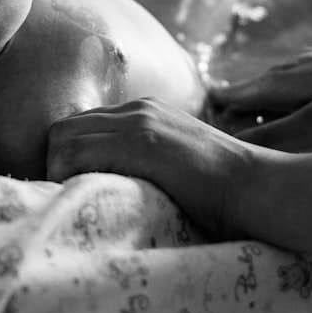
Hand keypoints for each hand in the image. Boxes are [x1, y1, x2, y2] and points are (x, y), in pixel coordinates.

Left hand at [47, 98, 270, 237]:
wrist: (255, 187)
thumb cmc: (224, 191)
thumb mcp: (180, 163)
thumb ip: (150, 163)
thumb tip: (119, 189)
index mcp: (147, 111)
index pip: (83, 126)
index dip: (69, 158)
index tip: (71, 189)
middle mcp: (138, 109)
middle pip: (64, 128)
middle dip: (55, 163)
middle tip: (64, 199)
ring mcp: (138, 122)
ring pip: (62, 138)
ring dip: (57, 172)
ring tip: (71, 203)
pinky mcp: (140, 142)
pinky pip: (75, 153)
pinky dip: (66, 177)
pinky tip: (80, 200)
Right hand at [212, 24, 311, 151]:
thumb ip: (274, 137)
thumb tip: (230, 148)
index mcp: (277, 83)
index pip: (228, 97)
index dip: (212, 117)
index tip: (200, 138)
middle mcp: (287, 69)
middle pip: (249, 95)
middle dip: (237, 120)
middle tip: (232, 150)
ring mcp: (310, 64)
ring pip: (274, 91)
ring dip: (265, 114)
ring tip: (268, 141)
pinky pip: (298, 88)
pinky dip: (290, 107)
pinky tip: (307, 120)